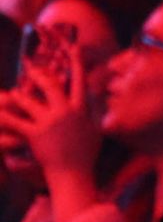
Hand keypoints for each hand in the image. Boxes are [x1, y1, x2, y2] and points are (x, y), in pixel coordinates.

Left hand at [0, 52, 100, 176]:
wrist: (72, 174)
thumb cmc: (85, 155)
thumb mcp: (95, 131)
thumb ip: (92, 112)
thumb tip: (92, 98)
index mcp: (81, 110)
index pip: (79, 81)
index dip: (76, 61)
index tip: (73, 46)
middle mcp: (65, 113)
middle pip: (50, 85)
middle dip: (38, 73)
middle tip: (29, 65)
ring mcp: (49, 123)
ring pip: (28, 100)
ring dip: (18, 95)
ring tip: (13, 94)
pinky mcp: (34, 133)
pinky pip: (14, 120)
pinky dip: (3, 115)